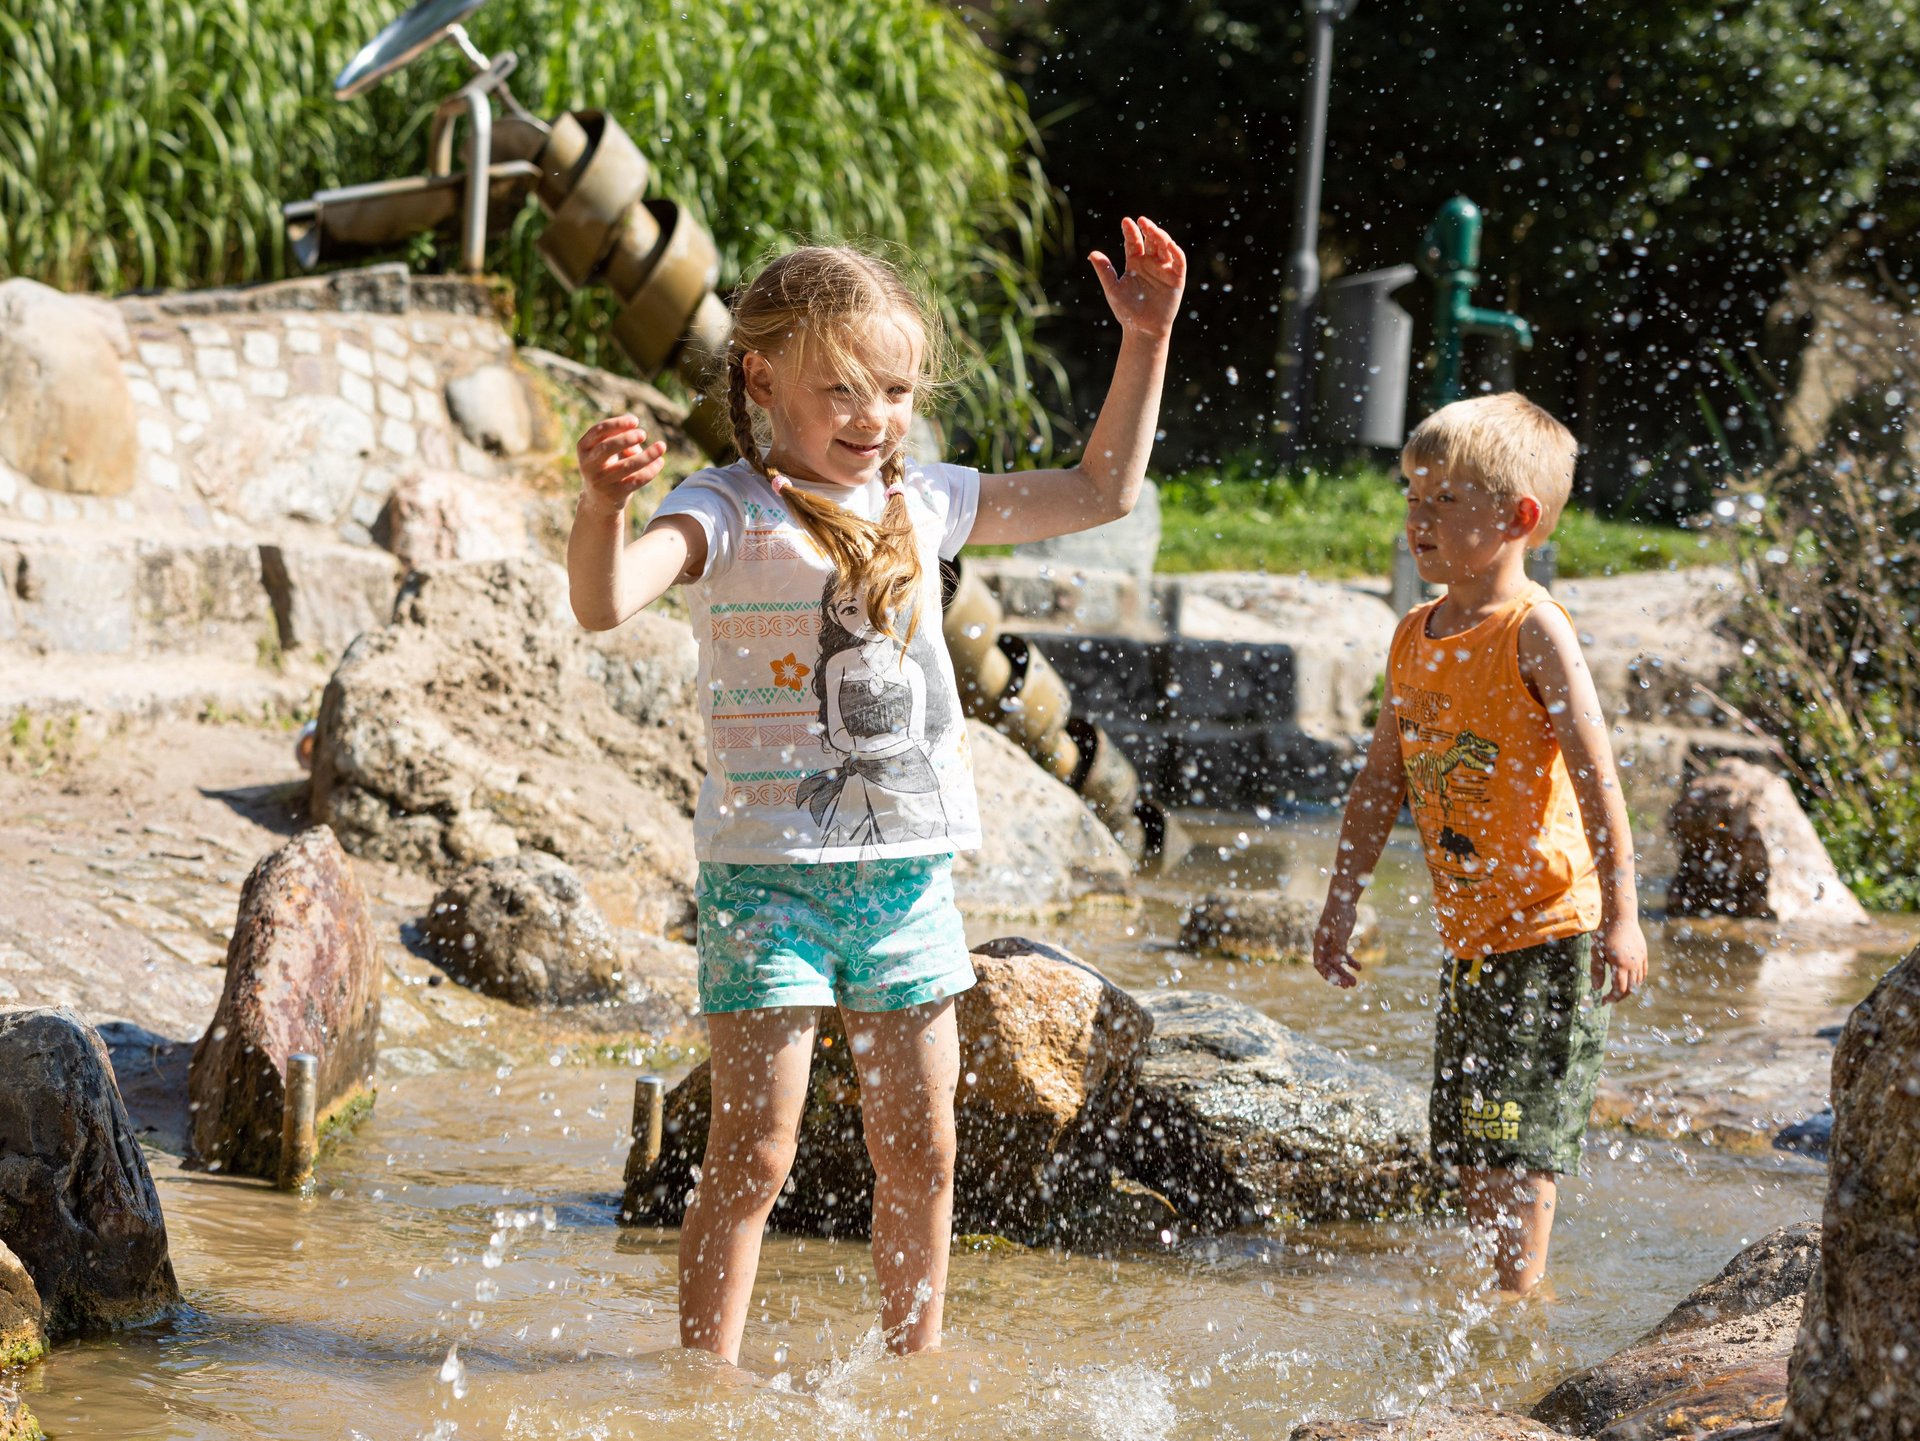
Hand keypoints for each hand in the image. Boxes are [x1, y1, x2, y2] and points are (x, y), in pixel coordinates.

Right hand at [576, 414, 667, 511]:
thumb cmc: (606, 466)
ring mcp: (601, 481)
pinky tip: (660, 462)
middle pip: (607, 447)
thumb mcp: (606, 451)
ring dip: (646, 455)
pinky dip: (650, 470)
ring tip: (661, 446)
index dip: (617, 423)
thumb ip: (619, 439)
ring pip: (626, 466)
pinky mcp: (615, 494)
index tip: (635, 421)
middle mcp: (588, 464)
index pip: (598, 431)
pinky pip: (636, 480)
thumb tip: (636, 440)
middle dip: (626, 438)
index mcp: (583, 448)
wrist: (598, 501)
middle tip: (643, 434)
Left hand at [1089, 217, 1186, 341]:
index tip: (1126, 221)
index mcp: (1135, 264)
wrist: (1142, 330)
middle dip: (1148, 229)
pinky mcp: (1176, 279)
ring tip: (1153, 230)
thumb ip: (1105, 271)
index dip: (1131, 231)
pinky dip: (1176, 252)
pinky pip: (1179, 262)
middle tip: (1142, 221)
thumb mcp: (1113, 289)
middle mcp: (1150, 264)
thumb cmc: (1126, 311)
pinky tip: (1170, 245)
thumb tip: (1092, 253)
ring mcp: (1164, 270)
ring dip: (1161, 237)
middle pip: (1151, 241)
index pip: (1134, 243)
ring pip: (1165, 247)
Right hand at [1313, 893, 1362, 988]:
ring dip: (1344, 972)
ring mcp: (1331, 943)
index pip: (1319, 964)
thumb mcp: (1340, 932)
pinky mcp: (1339, 940)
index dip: (1327, 974)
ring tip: (1354, 982)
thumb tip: (1337, 964)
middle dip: (1338, 976)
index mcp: (1319, 942)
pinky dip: (1350, 962)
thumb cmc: (1339, 914)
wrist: (1344, 900)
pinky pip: (1343, 955)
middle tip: (1349, 985)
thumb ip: (1338, 948)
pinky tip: (1359, 968)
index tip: (1337, 983)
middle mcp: (1323, 945)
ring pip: (1336, 962)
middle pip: (1329, 966)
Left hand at [1592, 915, 1647, 1003]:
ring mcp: (1640, 959)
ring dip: (1629, 989)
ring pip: (1638, 982)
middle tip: (1609, 998)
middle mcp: (1633, 964)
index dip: (1611, 998)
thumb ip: (1597, 971)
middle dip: (1619, 996)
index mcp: (1621, 964)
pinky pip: (1643, 973)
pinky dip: (1637, 981)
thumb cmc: (1604, 934)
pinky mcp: (1644, 955)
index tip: (1603, 1001)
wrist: (1620, 917)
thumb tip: (1596, 989)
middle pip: (1630, 988)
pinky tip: (1629, 982)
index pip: (1619, 989)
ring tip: (1617, 991)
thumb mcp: (1597, 952)